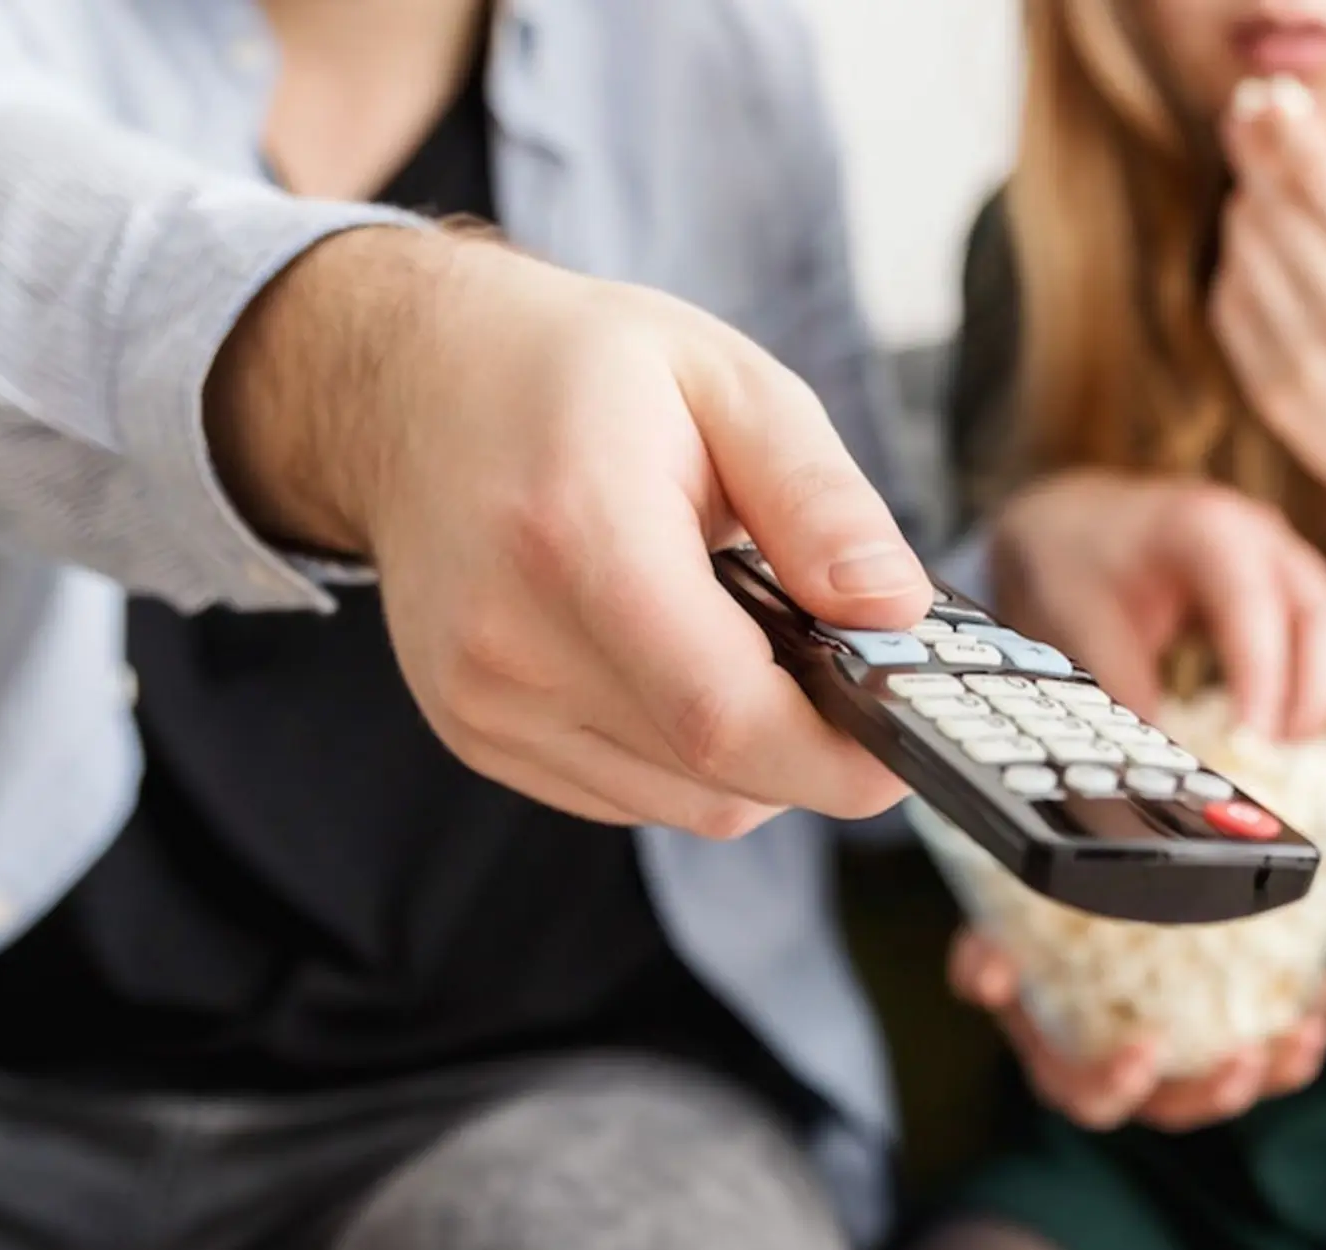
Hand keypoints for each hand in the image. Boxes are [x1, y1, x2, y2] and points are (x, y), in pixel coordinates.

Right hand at [214, 228, 930, 836]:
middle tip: (857, 666)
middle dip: (815, 745)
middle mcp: (509, 643)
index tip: (913, 732)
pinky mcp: (476, 734)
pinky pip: (629, 793)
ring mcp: (482, 702)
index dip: (838, 753)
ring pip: (681, 802)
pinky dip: (687, 753)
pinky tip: (684, 657)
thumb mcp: (727, 383)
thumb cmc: (576, 370)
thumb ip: (820, 500)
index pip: (722, 715)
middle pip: (712, 776)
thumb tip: (897, 610)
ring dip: (752, 752)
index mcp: (576, 537)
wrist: (412, 382)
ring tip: (754, 637)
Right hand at [949, 929, 1325, 1132]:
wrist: (1065, 917)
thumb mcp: (992, 940)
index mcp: (1067, 1064)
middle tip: (1245, 1060)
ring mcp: (1182, 1061)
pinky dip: (1300, 1024)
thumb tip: (989, 972)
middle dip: (1215, 1093)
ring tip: (1306, 1030)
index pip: (1090, 1097)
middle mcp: (1129, 1076)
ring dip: (1274, 1068)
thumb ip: (982, 957)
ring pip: (1231, 1084)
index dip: (1118, 1084)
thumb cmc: (1027, 937)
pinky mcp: (1224, 1034)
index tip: (1147, 1049)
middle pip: (1175, 1109)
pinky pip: (1270, 1047)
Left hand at [989, 471, 1325, 739]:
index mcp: (1206, 527)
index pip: (1253, 603)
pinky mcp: (1284, 590)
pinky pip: (1320, 641)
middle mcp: (1259, 537)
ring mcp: (1280, 560)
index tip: (1253, 738)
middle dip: (1313, 693)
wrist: (1074, 522)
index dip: (1263, 674)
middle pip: (1322, 617)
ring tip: (1275, 752)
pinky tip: (1274, 730)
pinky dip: (1309, 688)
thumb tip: (1157, 756)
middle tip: (1276, 756)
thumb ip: (1121, 683)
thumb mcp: (1080, 618)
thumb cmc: (1078, 558)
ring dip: (1318, 696)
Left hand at [1210, 77, 1325, 512]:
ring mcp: (1303, 356)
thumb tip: (1289, 119)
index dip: (1282, 127)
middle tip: (1246, 125)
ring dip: (1247, 213)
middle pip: (1270, 205)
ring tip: (1267, 205)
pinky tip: (1261, 265)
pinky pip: (1229, 301)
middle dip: (1255, 160)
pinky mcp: (1268, 389)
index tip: (1264, 98)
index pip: (1319, 175)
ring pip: (1242, 248)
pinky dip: (1239, 271)